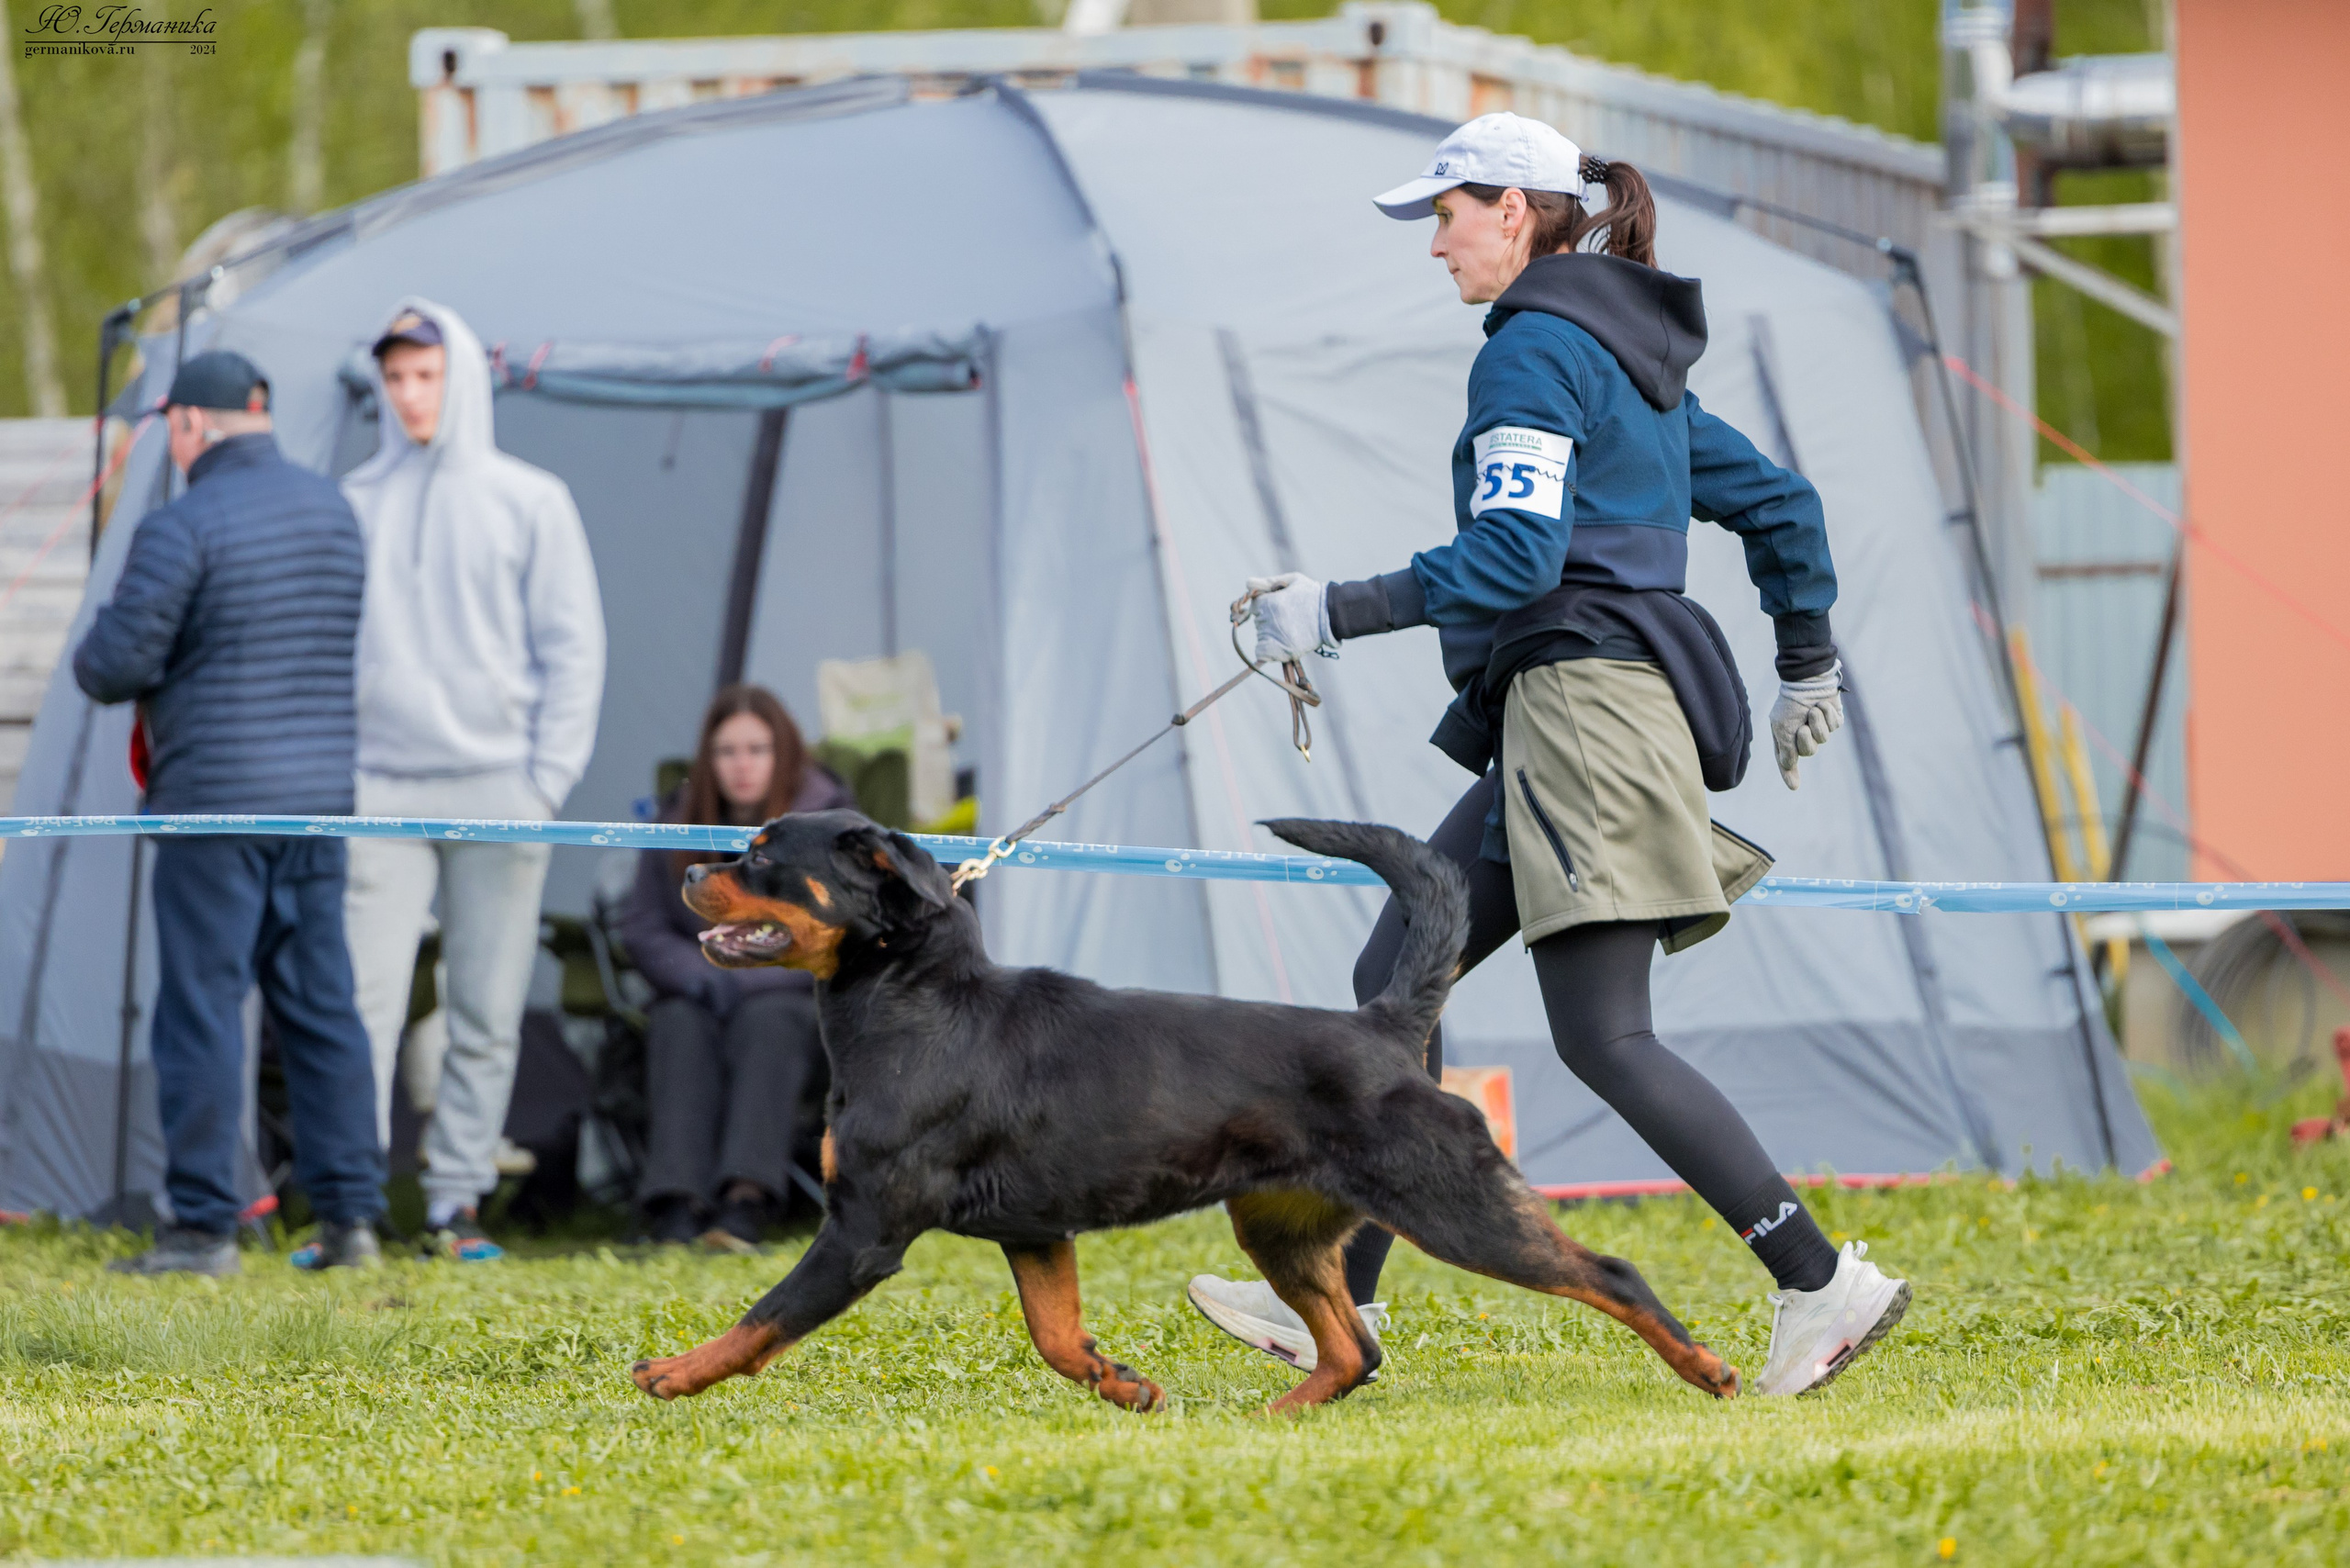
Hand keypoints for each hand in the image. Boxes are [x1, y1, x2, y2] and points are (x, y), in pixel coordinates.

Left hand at [1243, 573, 1334, 664]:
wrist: (1333, 613)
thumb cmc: (1313, 594)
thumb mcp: (1292, 580)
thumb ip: (1268, 582)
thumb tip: (1247, 584)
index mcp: (1271, 603)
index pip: (1255, 606)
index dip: (1265, 605)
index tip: (1279, 605)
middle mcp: (1270, 620)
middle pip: (1258, 621)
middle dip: (1269, 618)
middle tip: (1288, 617)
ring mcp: (1276, 637)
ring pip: (1261, 636)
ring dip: (1270, 633)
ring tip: (1290, 628)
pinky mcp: (1283, 651)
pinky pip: (1261, 653)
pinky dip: (1267, 650)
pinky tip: (1279, 644)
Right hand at [1769, 661, 1843, 789]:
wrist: (1808, 680)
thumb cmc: (1791, 702)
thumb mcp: (1781, 726)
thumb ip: (1785, 748)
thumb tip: (1789, 765)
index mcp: (1786, 736)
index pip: (1786, 760)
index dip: (1789, 774)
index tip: (1795, 787)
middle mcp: (1802, 734)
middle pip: (1808, 751)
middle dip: (1806, 741)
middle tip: (1802, 728)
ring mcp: (1819, 727)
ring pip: (1823, 739)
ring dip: (1818, 724)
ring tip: (1813, 710)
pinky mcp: (1833, 720)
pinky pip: (1834, 726)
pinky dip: (1827, 714)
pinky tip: (1822, 704)